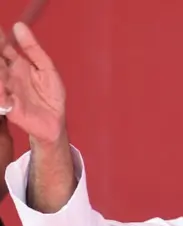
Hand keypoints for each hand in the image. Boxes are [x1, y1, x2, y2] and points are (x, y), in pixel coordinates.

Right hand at [0, 22, 65, 144]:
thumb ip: (33, 49)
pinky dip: (1, 88)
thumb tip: (19, 26)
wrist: (55, 121)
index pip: (2, 47)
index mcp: (16, 64)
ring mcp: (5, 89)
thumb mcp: (46, 68)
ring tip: (0, 61)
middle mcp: (7, 75)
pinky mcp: (7, 105)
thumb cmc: (51, 96)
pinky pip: (1, 95)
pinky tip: (3, 83)